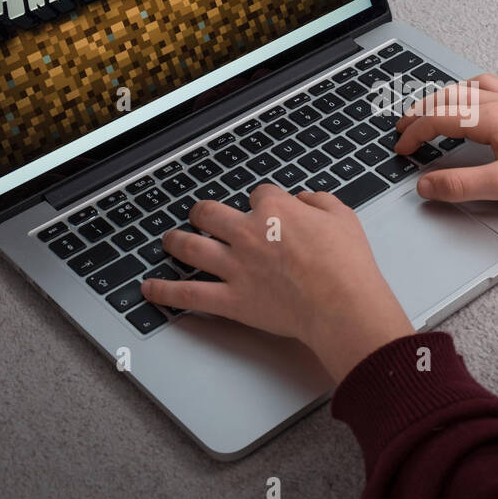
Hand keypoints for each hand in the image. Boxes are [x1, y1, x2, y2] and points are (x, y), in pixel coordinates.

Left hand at [141, 187, 415, 382]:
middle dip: (203, 213)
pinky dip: (165, 291)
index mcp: (275, 210)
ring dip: (174, 241)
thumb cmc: (347, 265)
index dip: (262, 201)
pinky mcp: (231, 299)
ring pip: (190, 246)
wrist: (341, 304)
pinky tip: (150, 288)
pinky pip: (189, 294)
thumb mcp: (343, 218)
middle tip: (201, 216)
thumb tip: (305, 198)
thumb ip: (320, 202)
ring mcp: (235, 266)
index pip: (259, 194)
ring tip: (168, 240)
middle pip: (210, 213)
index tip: (266, 209)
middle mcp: (247, 233)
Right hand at [393, 74, 497, 201]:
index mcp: (487, 118)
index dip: (413, 133)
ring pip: (477, 86)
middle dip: (423, 110)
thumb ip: (461, 185)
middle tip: (406, 124)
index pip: (437, 119)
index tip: (401, 148)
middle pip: (451, 97)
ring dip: (453, 93)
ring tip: (440, 105)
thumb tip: (425, 185)